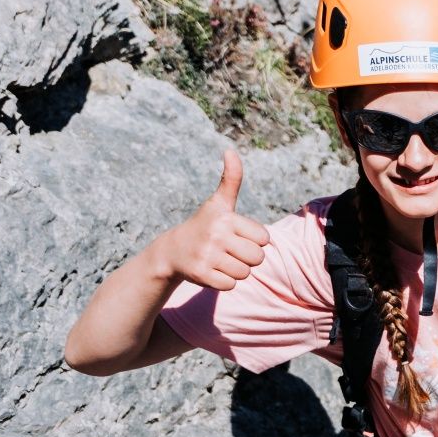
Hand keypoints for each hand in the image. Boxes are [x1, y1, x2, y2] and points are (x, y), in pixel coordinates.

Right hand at [160, 150, 270, 290]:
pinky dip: (224, 282)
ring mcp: (207, 255)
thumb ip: (231, 178)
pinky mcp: (201, 275)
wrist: (173, 251)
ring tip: (218, 260)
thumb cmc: (204, 225)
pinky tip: (211, 270)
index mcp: (225, 217)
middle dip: (247, 258)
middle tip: (228, 250)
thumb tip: (230, 150)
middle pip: (258, 258)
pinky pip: (231, 285)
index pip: (264, 239)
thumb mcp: (219, 202)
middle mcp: (216, 235)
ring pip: (245, 273)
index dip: (253, 240)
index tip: (234, 235)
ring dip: (235, 270)